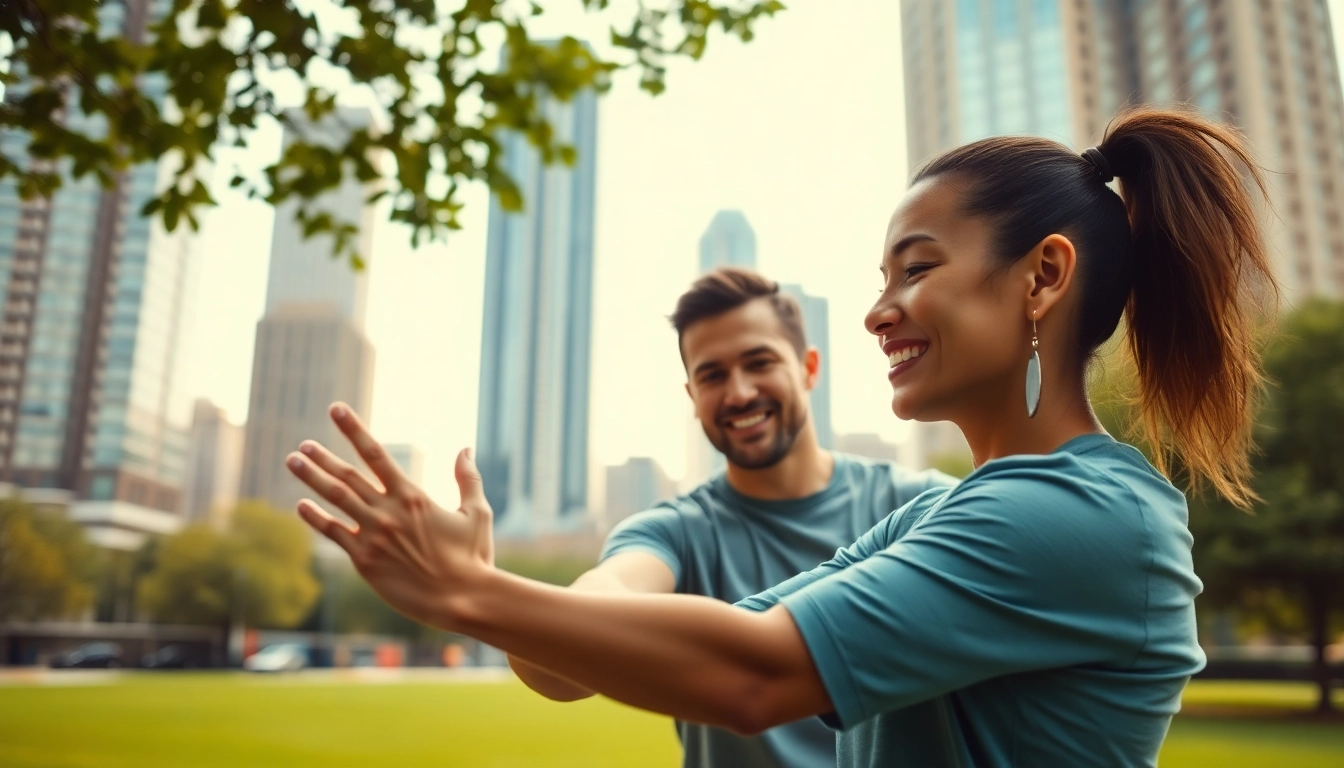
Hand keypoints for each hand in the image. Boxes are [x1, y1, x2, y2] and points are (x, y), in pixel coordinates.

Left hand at [285, 402, 494, 629]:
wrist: (462, 599)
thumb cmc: (473, 558)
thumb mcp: (477, 513)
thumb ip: (468, 479)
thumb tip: (465, 449)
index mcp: (412, 496)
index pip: (376, 454)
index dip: (353, 430)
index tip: (336, 410)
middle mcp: (388, 511)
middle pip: (348, 475)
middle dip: (323, 457)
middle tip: (304, 444)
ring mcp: (373, 536)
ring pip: (335, 499)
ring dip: (312, 478)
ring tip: (293, 461)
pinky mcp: (365, 561)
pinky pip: (334, 534)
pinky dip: (316, 518)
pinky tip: (301, 505)